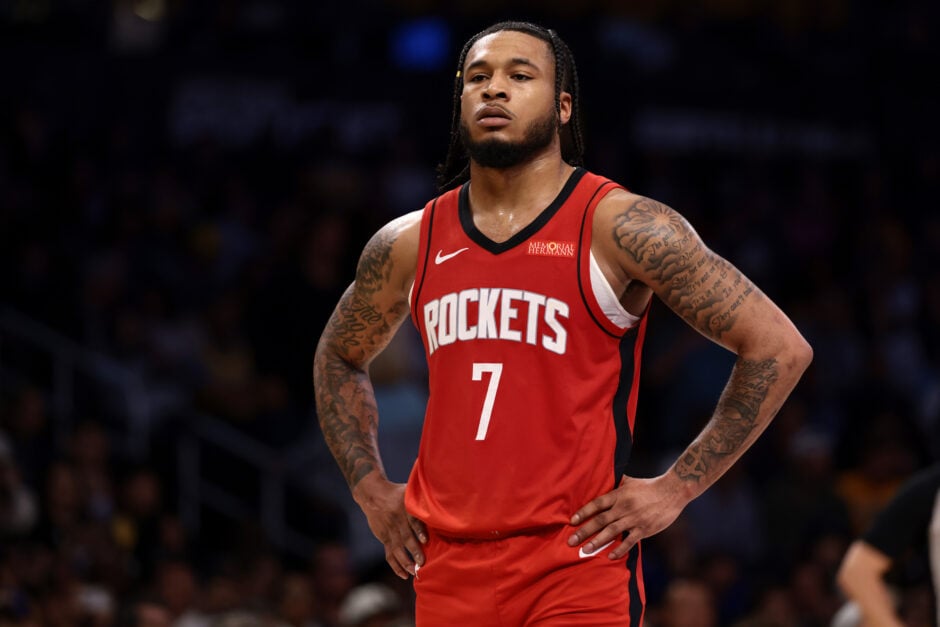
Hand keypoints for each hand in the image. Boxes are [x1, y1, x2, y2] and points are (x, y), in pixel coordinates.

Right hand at [352, 472, 427, 578]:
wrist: (372, 494)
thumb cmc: (397, 493)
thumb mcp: (408, 491)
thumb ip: (421, 499)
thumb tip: (442, 500)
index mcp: (404, 509)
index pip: (412, 520)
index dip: (418, 530)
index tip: (425, 539)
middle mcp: (396, 521)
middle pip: (405, 537)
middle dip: (413, 551)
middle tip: (422, 563)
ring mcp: (389, 531)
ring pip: (396, 549)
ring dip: (405, 561)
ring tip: (414, 572)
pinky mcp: (384, 538)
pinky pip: (389, 553)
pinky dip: (395, 565)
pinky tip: (404, 574)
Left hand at [567, 474, 687, 559]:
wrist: (673, 491)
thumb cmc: (650, 485)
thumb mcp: (631, 481)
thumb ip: (617, 482)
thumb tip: (604, 476)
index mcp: (619, 494)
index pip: (597, 504)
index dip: (583, 512)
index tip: (572, 521)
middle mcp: (624, 507)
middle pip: (600, 520)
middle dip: (584, 531)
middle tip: (571, 541)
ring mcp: (634, 519)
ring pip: (612, 532)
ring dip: (597, 542)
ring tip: (585, 550)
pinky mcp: (645, 529)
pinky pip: (629, 541)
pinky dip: (619, 549)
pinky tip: (610, 556)